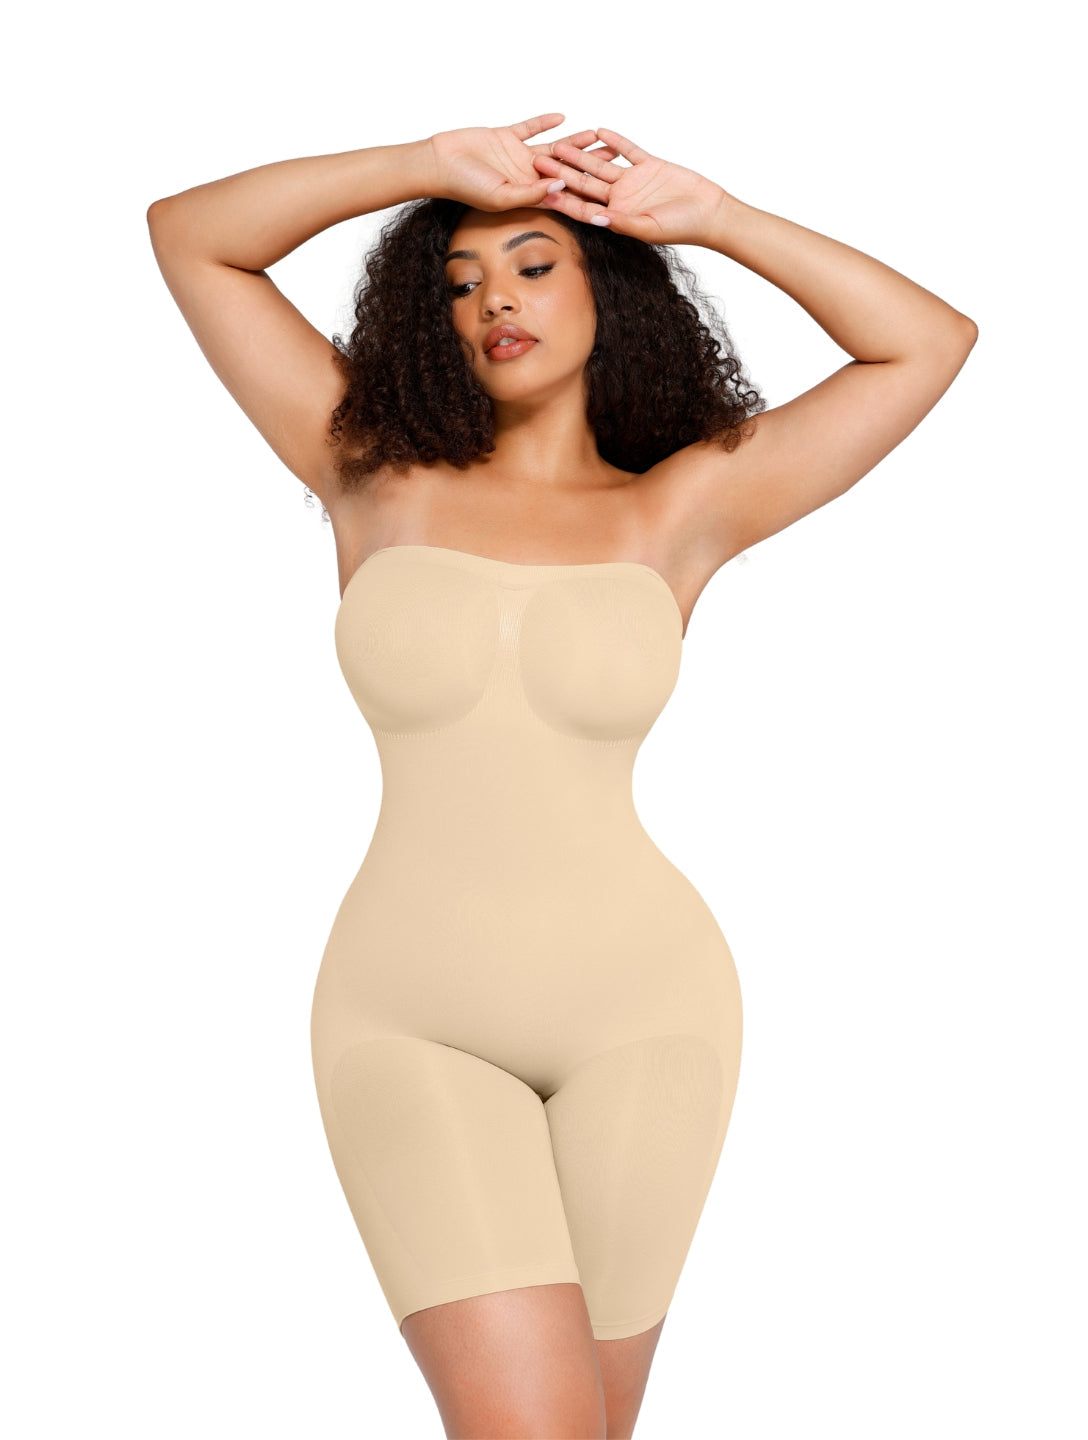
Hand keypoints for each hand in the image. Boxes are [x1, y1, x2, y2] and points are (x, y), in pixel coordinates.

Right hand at [425, 114, 619, 212]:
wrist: (439, 162)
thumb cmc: (465, 186)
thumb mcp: (502, 196)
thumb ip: (531, 193)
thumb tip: (562, 187)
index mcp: (527, 195)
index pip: (562, 197)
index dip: (585, 197)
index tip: (609, 198)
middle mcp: (526, 177)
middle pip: (565, 170)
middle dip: (589, 166)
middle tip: (615, 159)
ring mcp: (517, 157)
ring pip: (553, 148)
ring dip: (575, 142)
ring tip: (598, 135)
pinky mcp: (506, 138)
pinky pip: (530, 128)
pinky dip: (544, 122)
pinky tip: (563, 117)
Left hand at [532, 127, 728, 245]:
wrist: (709, 213)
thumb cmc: (682, 227)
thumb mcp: (650, 228)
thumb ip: (623, 223)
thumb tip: (598, 218)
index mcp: (616, 217)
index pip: (583, 208)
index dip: (562, 200)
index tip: (540, 192)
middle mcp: (620, 199)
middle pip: (585, 184)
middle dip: (562, 173)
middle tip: (539, 161)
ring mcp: (633, 182)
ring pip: (601, 165)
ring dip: (581, 154)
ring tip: (560, 142)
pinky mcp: (649, 165)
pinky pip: (628, 150)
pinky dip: (615, 141)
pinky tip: (598, 130)